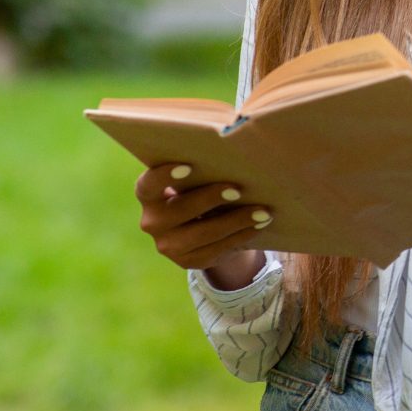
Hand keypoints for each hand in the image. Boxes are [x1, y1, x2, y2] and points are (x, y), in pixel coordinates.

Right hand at [134, 162, 271, 275]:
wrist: (203, 227)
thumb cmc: (200, 190)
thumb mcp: (196, 180)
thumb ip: (202, 169)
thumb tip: (233, 149)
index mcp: (149, 196)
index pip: (148, 185)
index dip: (163, 176)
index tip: (188, 166)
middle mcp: (152, 222)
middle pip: (181, 210)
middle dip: (211, 198)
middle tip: (238, 190)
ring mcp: (167, 245)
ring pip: (204, 233)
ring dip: (236, 221)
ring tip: (263, 212)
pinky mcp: (187, 261)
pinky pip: (217, 249)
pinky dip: (241, 235)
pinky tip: (259, 226)